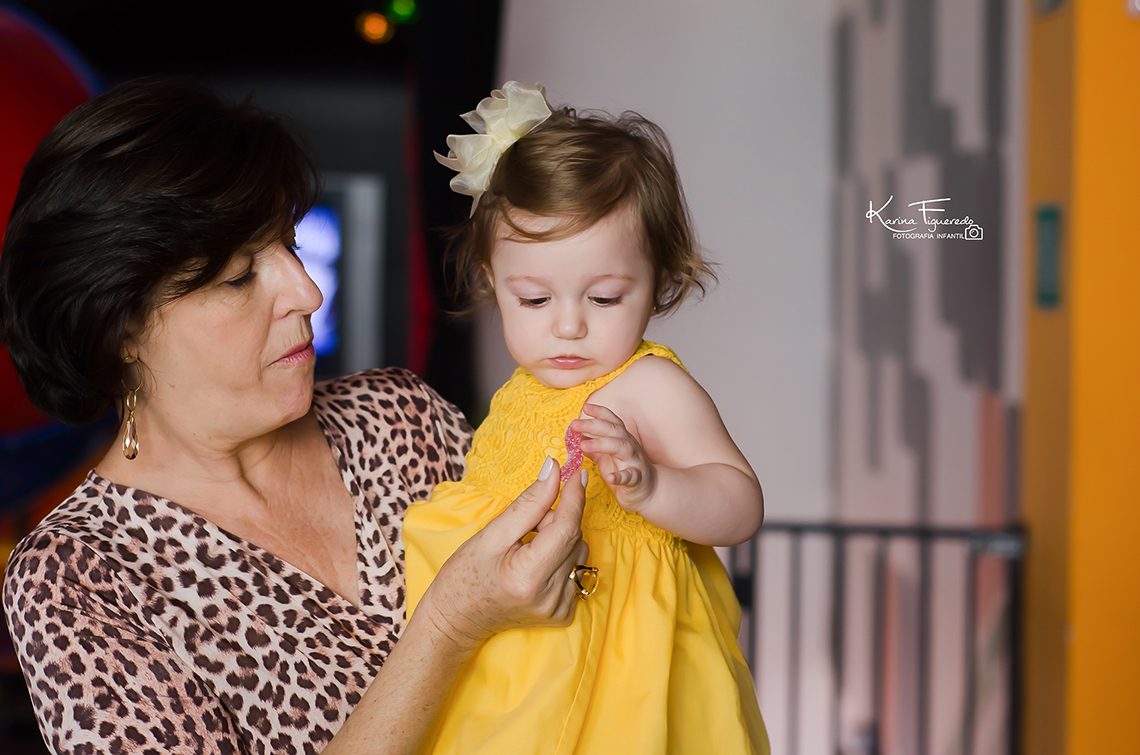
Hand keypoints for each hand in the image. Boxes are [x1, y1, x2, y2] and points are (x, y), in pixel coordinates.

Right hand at [416, 458, 589, 652]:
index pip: (566, 528)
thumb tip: (554, 471)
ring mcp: (559, 608)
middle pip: (573, 537)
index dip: (574, 497)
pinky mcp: (563, 613)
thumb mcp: (491, 533)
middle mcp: (549, 596)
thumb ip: (528, 503)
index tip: (577, 473)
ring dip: (559, 539)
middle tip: (526, 524)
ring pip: (578, 552)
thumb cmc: (465, 576)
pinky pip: (575, 570)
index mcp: (528, 576)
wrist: (457, 619)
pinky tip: (536, 563)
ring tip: (527, 546)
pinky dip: (561, 558)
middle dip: (556, 519)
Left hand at [570, 403, 656, 511]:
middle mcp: (629, 446)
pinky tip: (610, 477)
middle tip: (574, 425)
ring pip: (622, 448)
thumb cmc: (626, 470)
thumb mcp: (607, 455)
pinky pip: (630, 477)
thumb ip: (593, 444)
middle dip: (593, 425)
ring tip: (584, 446)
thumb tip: (576, 435)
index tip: (586, 406)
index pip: (612, 421)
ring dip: (602, 444)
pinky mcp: (637, 480)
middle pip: (613, 431)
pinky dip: (620, 476)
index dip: (600, 412)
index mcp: (622, 439)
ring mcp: (635, 462)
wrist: (650, 492)